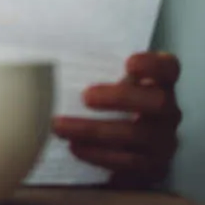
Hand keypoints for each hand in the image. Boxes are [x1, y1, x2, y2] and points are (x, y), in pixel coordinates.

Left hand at [51, 51, 181, 187]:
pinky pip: (130, 165)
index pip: (168, 68)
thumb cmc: (107, 98)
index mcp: (161, 82)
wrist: (121, 143)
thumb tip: (35, 37)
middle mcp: (168, 111)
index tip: (129, 63)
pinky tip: (75, 148)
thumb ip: (90, 63)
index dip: (153, 65)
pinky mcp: (152, 167)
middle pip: (157, 102)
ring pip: (138, 136)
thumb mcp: (106, 77)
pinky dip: (100, 156)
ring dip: (96, 132)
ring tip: (61, 127)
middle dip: (120, 98)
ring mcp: (164, 141)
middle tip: (86, 96)